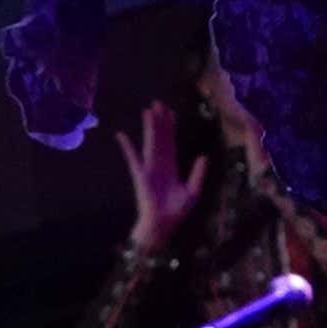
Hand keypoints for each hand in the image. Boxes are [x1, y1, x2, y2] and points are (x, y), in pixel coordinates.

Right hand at [111, 99, 210, 252]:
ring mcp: (149, 167)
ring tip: (149, 110)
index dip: (171, 127)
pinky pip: (132, 158)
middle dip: (160, 121)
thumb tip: (204, 156)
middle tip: (159, 103)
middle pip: (160, 137)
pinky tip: (121, 135)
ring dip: (149, 127)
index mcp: (171, 166)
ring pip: (150, 142)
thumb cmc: (176, 211)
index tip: (170, 112)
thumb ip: (198, 173)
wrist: (164, 224)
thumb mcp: (193, 191)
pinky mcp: (140, 175)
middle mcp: (160, 164)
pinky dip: (126, 147)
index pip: (171, 142)